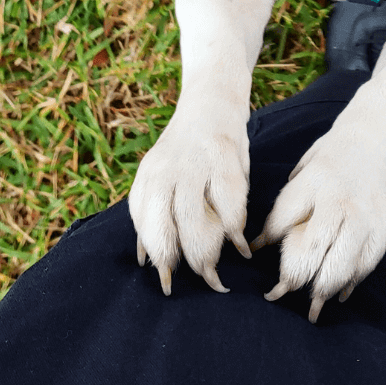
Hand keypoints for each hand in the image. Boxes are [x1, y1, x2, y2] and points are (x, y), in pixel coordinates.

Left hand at [128, 109, 251, 294]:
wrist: (211, 101)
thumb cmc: (186, 152)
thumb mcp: (159, 177)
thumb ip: (151, 215)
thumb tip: (144, 260)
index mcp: (147, 179)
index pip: (146, 227)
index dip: (158, 258)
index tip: (169, 282)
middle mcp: (165, 172)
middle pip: (166, 229)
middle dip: (182, 262)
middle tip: (200, 279)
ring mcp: (194, 165)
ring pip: (196, 222)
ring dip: (209, 252)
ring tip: (219, 269)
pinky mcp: (223, 157)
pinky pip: (229, 204)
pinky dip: (235, 230)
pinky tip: (241, 244)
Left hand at [251, 132, 385, 323]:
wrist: (374, 138)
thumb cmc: (328, 158)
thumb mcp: (301, 174)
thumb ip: (286, 208)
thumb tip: (258, 248)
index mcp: (313, 182)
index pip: (283, 222)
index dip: (268, 245)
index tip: (259, 263)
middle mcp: (339, 200)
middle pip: (312, 249)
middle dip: (295, 277)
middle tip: (282, 292)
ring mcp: (364, 214)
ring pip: (342, 264)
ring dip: (324, 289)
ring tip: (313, 306)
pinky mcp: (383, 225)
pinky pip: (366, 263)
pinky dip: (352, 281)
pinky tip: (339, 292)